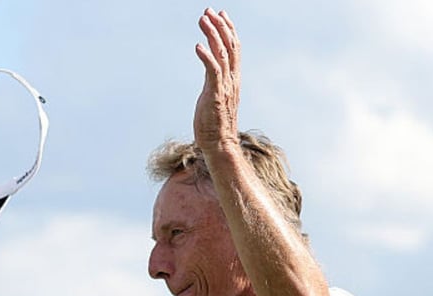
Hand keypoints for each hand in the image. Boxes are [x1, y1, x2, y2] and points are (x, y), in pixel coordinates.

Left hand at [192, 8, 240, 152]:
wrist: (219, 144)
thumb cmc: (214, 123)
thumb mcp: (214, 95)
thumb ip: (214, 81)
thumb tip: (210, 69)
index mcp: (233, 79)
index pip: (234, 48)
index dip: (228, 29)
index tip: (219, 14)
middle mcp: (232, 80)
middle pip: (230, 46)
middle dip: (220, 26)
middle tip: (208, 11)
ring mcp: (225, 87)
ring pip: (222, 54)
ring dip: (212, 35)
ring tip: (203, 20)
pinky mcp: (215, 95)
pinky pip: (213, 72)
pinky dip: (206, 57)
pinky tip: (198, 46)